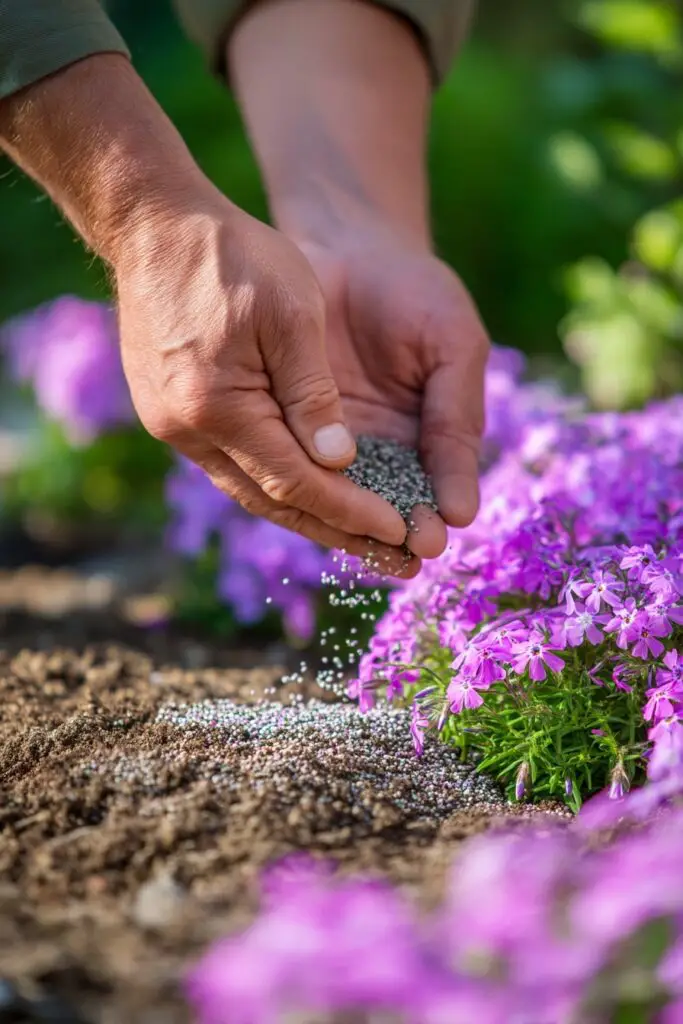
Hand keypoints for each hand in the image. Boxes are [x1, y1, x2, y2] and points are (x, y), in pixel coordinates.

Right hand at [114, 190, 416, 574]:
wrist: (152, 222)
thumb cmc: (233, 254)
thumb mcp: (293, 313)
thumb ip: (314, 395)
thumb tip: (339, 463)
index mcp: (218, 407)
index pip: (298, 482)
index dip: (351, 511)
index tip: (398, 532)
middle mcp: (187, 430)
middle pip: (272, 500)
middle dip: (336, 531)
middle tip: (388, 559)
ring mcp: (170, 425)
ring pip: (249, 489)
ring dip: (305, 514)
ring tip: (358, 539)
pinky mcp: (168, 412)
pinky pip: (231, 465)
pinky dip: (274, 483)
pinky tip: (309, 493)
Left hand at [298, 227, 489, 559]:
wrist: (347, 244)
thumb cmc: (414, 293)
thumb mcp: (454, 349)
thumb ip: (456, 421)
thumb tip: (461, 510)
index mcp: (428, 436)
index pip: (432, 490)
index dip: (432, 517)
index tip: (432, 542)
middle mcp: (379, 448)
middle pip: (385, 505)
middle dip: (391, 535)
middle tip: (396, 560)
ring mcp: (332, 438)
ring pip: (338, 494)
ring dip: (348, 527)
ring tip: (357, 551)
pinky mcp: (289, 422)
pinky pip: (293, 463)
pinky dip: (299, 488)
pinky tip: (305, 511)